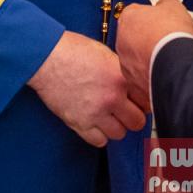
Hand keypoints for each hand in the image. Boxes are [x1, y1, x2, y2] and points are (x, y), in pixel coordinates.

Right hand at [28, 31, 146, 146]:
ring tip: (108, 116)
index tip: (137, 101)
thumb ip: (121, 71)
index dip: (143, 101)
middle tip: (125, 111)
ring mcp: (95, 113)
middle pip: (137, 122)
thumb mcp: (105, 53)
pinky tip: (96, 123)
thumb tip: (132, 82)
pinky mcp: (79, 123)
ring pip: (119, 134)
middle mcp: (112, 97)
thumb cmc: (72, 50)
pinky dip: (100, 135)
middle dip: (133, 116)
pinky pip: (100, 141)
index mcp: (121, 77)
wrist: (45, 58)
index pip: (146, 101)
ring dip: (116, 126)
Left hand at [116, 0, 192, 111]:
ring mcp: (126, 64)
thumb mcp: (173, 6)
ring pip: (136, 59)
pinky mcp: (134, 84)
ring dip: (148, 58)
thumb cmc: (172, 35)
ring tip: (166, 57)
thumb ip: (165, 3)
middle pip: (133, 37)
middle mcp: (121, 41)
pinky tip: (164, 72)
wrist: (176, 64)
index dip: (150, 17)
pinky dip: (151, 75)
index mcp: (128, 17)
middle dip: (147, 39)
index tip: (160, 20)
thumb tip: (166, 4)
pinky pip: (142, 77)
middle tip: (163, 40)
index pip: (135, 13)